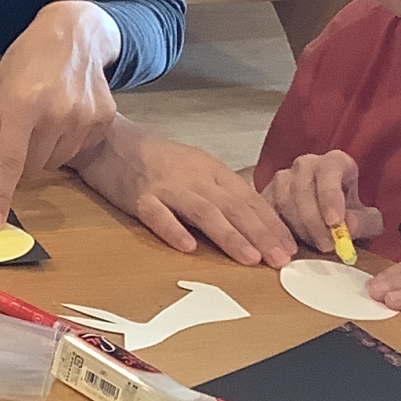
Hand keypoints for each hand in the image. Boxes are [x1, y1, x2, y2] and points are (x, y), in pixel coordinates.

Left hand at [0, 2, 119, 225]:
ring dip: (47, 149)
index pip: (10, 162)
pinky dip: (68, 140)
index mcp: (22, 105)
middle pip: (34, 167)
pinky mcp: (103, 119)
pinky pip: (78, 150)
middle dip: (25, 157)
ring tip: (48, 115)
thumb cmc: (26, 60)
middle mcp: (55, 114)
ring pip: (57, 162)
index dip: (0, 194)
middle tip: (25, 128)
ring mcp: (83, 118)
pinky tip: (67, 113)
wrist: (73, 34)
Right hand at [70, 117, 295, 265]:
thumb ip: (220, 194)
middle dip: (261, 234)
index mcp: (211, 171)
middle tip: (282, 260)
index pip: (249, 199)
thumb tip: (253, 223)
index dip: (272, 224)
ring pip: (204, 212)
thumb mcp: (195, 170)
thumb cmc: (156, 161)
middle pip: (234, 207)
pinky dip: (173, 230)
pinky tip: (188, 248)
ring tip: (251, 258)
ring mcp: (166, 187)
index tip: (292, 248)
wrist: (108, 140)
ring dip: (230, 235)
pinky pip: (158, 215)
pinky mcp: (139, 197)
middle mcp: (195, 177)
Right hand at [261, 151, 383, 255]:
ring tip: (315, 246)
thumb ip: (363, 222)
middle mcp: (306, 165)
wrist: (327, 222)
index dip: (330, 195)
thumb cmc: (347, 216)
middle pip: (303, 187)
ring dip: (300, 228)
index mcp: (334, 163)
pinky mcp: (265, 196)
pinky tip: (291, 247)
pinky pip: (267, 212)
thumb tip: (349, 225)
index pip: (329, 169)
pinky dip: (278, 231)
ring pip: (284, 201)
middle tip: (327, 245)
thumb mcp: (366, 221)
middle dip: (315, 221)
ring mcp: (282, 178)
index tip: (335, 221)